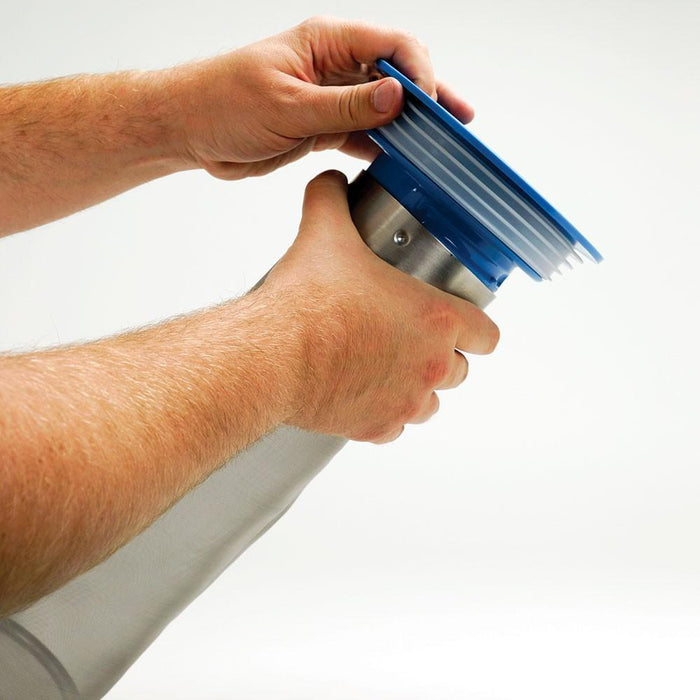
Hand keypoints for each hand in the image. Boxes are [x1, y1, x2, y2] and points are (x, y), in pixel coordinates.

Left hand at [166, 16, 473, 178]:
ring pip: (382, 108)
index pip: (391, 45)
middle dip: (428, 97)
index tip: (435, 102)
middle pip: (395, 76)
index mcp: (326, 43)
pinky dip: (382, 147)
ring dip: (408, 126)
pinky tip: (401, 161)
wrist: (190, 130)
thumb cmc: (224, 103)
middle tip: (459, 121)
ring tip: (438, 146)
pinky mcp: (321, 127)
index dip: (420, 71)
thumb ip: (345, 105)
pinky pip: (362, 134)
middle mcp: (333, 67)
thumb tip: (397, 94)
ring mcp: (329, 98)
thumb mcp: (288, 105)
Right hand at [257, 171, 498, 443]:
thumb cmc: (308, 300)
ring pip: (431, 404)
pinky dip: (385, 414)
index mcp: (436, 320)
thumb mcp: (325, 233)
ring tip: (388, 369)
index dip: (475, 329)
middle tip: (409, 340)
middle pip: (460, 370)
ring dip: (417, 388)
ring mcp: (406, 402)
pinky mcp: (376, 428)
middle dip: (440, 357)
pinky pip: (395, 427)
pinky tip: (364, 394)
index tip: (459, 324)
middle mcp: (430, 366)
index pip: (488, 336)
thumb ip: (333, 199)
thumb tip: (331, 180)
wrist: (273, 357)